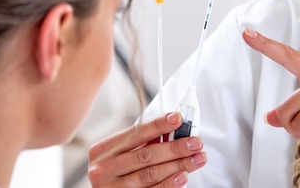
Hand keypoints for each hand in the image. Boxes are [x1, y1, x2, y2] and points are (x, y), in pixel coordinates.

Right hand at [87, 112, 206, 186]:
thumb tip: (172, 129)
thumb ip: (143, 142)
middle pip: (146, 155)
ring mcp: (112, 187)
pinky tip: (182, 177)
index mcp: (104, 150)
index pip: (135, 133)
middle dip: (174, 148)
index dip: (158, 125)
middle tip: (195, 143)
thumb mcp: (120, 152)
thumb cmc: (113, 168)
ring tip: (195, 159)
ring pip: (149, 175)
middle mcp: (104, 169)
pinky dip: (168, 185)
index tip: (178, 119)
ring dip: (177, 166)